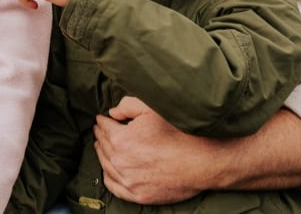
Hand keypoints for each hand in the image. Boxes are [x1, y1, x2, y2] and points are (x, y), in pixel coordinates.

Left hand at [93, 96, 212, 203]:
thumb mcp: (151, 109)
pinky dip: (108, 176)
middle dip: (100, 135)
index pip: (104, 127)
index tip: (102, 118)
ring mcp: (129, 181)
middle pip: (103, 145)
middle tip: (100, 129)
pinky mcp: (138, 195)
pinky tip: (109, 169)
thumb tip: (111, 113)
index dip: (102, 120)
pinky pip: (113, 186)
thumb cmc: (178, 133)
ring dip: (102, 153)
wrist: (201, 161)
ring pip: (105, 165)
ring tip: (101, 145)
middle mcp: (121, 162)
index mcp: (121, 140)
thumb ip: (126, 105)